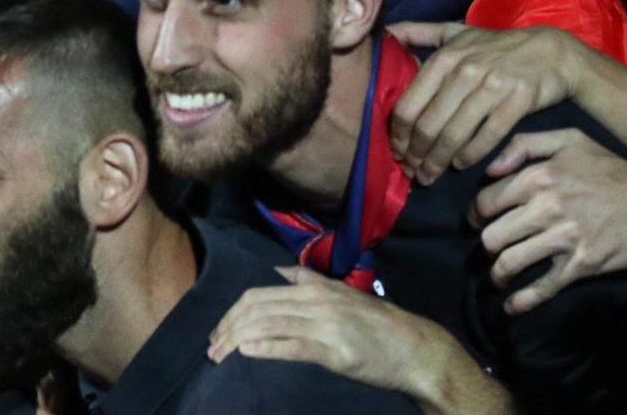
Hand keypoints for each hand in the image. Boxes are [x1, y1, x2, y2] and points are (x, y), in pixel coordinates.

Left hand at [209, 267, 508, 412]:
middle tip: (211, 348)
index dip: (232, 312)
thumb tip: (279, 271)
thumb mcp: (341, 293)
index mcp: (314, 288)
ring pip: (270, 324)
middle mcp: (316, 301)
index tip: (218, 331)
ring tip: (220, 355)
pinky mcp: (336, 351)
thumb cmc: (376, 324)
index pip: (258, 294)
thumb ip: (309, 280)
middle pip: (257, 308)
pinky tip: (248, 351)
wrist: (414, 347)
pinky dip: (267, 347)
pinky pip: (294, 345)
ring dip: (238, 339)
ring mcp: (326, 325)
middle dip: (228, 327)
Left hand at [388, 23, 579, 186]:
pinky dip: (470, 155)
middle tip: (412, 172)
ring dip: (438, 161)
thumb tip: (385, 31)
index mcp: (444, 57)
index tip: (396, 152)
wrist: (552, 52)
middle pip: (428, 125)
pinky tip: (460, 165)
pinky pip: (487, 136)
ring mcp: (492, 86)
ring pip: (454, 135)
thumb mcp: (455, 33)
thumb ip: (419, 32)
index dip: (398, 135)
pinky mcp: (518, 101)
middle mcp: (465, 70)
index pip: (409, 104)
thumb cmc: (496, 46)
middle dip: (416, 155)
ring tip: (430, 176)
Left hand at [473, 129, 626, 314]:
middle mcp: (546, 209)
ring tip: (497, 277)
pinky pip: (544, 287)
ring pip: (511, 262)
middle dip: (485, 245)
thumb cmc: (610, 168)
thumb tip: (490, 169)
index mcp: (538, 178)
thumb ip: (524, 144)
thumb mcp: (568, 140)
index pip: (487, 202)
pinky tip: (512, 307)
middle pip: (493, 236)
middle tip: (487, 249)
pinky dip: (523, 301)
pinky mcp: (582, 264)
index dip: (476, 214)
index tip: (477, 221)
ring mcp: (564, 239)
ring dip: (498, 274)